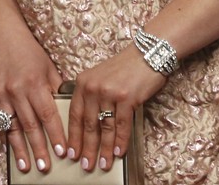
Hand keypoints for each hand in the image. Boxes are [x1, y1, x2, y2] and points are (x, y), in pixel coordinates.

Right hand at [0, 28, 66, 175]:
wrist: (3, 38)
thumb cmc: (30, 53)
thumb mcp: (49, 68)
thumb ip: (57, 91)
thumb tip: (68, 112)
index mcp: (34, 82)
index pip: (47, 114)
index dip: (55, 135)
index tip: (62, 152)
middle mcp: (15, 89)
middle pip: (29, 125)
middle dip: (38, 149)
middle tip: (45, 167)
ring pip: (11, 127)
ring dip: (19, 149)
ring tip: (26, 166)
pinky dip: (5, 135)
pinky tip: (11, 149)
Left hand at [65, 47, 163, 171]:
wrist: (147, 54)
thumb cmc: (125, 68)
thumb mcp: (100, 77)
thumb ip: (91, 96)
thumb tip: (88, 126)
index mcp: (83, 82)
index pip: (74, 114)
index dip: (73, 136)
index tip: (71, 153)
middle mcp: (93, 87)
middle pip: (87, 124)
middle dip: (86, 148)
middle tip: (85, 165)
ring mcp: (109, 92)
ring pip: (104, 127)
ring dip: (103, 149)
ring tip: (103, 164)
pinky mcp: (127, 97)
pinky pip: (122, 125)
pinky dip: (120, 141)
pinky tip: (118, 152)